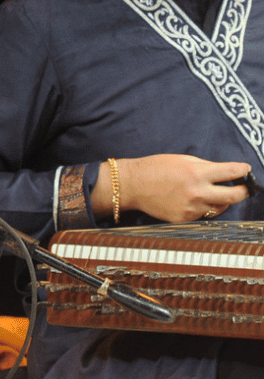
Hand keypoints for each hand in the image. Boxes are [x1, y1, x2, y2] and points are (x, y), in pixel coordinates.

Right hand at [94, 154, 250, 222]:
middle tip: (244, 188)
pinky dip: (202, 208)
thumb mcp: (183, 159)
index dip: (243, 171)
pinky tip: (190, 200)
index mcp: (197, 173)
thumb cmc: (155, 168)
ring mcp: (191, 208)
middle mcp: (197, 192)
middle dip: (244, 191)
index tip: (245, 170)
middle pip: (235, 196)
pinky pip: (203, 215)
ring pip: (219, 208)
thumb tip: (226, 172)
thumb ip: (206, 166)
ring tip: (210, 193)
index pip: (233, 172)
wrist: (132, 185)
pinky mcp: (184, 219)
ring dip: (220, 200)